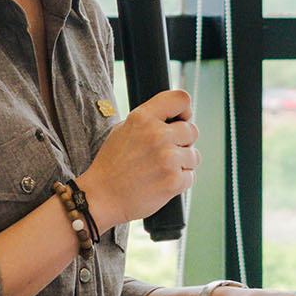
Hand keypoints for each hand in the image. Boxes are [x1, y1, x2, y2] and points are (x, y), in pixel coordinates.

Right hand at [78, 89, 197, 228]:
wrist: (101, 196)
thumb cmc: (112, 163)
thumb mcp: (124, 129)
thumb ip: (150, 119)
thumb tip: (178, 117)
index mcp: (143, 118)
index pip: (181, 99)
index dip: (184, 110)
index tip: (180, 121)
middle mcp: (157, 135)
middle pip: (192, 130)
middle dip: (182, 142)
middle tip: (163, 154)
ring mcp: (167, 158)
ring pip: (194, 156)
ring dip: (182, 164)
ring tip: (160, 169)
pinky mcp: (174, 181)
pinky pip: (190, 176)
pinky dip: (179, 181)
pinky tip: (160, 182)